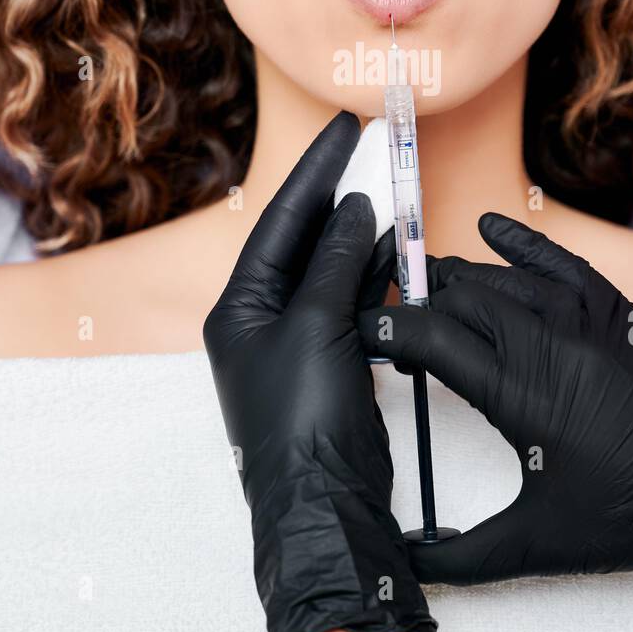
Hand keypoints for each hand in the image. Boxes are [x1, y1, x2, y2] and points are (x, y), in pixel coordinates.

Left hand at [203, 110, 445, 631]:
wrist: (325, 504)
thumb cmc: (304, 419)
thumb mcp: (317, 328)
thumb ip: (335, 262)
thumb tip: (352, 209)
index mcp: (239, 307)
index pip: (280, 221)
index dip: (315, 172)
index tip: (343, 128)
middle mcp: (261, 319)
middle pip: (301, 239)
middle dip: (335, 194)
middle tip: (369, 144)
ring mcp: (296, 342)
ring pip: (329, 269)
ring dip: (358, 232)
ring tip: (390, 186)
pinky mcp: (330, 362)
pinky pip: (350, 302)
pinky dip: (371, 273)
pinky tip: (393, 247)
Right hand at [357, 212, 632, 599]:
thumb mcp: (540, 544)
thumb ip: (462, 554)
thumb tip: (404, 561)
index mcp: (519, 393)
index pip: (429, 338)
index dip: (384, 330)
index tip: (359, 334)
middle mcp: (545, 342)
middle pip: (456, 299)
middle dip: (414, 304)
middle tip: (389, 320)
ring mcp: (583, 317)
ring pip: (498, 277)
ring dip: (456, 280)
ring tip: (425, 288)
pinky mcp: (613, 308)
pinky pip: (556, 259)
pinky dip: (518, 242)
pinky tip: (490, 229)